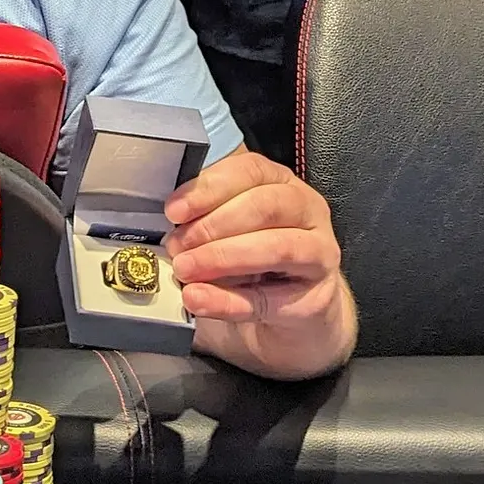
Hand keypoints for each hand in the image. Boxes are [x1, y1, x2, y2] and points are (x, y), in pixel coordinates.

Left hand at [163, 148, 354, 379]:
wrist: (292, 311)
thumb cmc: (252, 259)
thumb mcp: (228, 230)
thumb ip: (202, 218)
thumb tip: (164, 224)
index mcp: (279, 182)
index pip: (248, 171)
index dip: (208, 188)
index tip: (173, 210)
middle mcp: (306, 210)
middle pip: (264, 206)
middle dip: (213, 225)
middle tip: (177, 245)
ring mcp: (318, 252)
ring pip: (277, 247)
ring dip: (224, 258)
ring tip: (186, 270)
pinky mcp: (317, 298)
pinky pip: (269, 298)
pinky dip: (228, 301)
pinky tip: (199, 300)